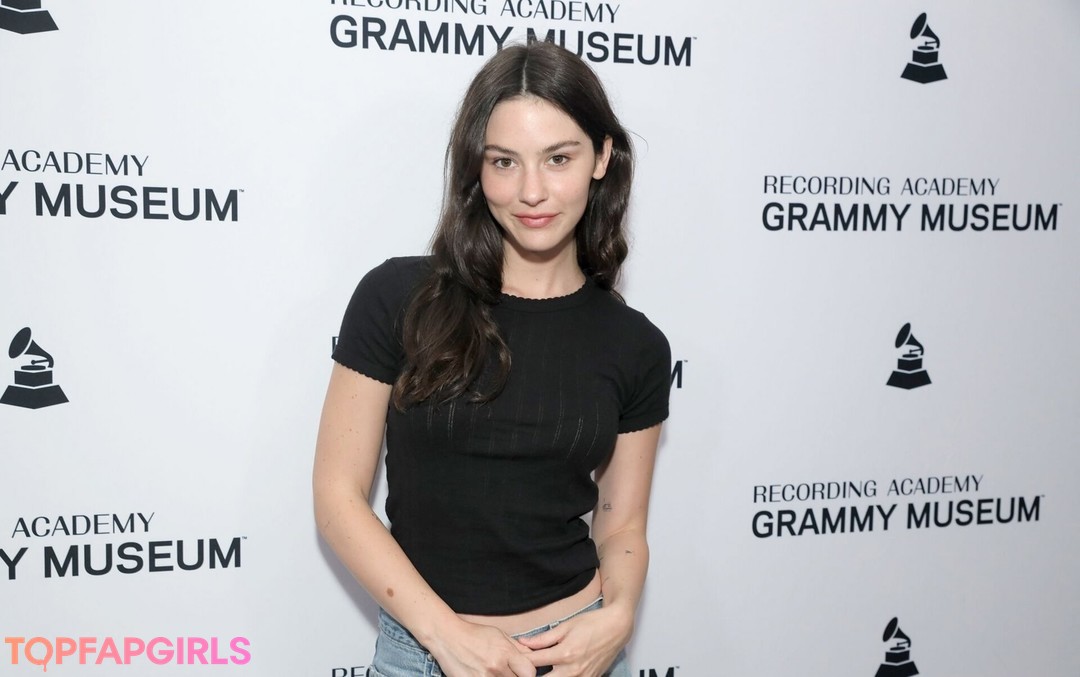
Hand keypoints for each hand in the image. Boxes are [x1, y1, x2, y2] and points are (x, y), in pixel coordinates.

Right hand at [427, 619, 537, 676]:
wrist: (447, 637)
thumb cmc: (474, 634)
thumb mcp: (499, 634)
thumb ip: (518, 647)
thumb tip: (533, 656)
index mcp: (505, 653)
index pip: (530, 672)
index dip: (529, 672)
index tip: (524, 670)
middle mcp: (496, 667)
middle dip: (516, 676)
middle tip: (508, 671)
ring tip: (496, 672)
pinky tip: (485, 673)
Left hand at [516, 606, 632, 676]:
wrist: (617, 628)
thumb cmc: (592, 623)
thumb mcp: (565, 626)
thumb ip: (543, 638)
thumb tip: (523, 642)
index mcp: (564, 654)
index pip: (533, 663)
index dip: (520, 660)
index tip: (513, 658)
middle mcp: (573, 671)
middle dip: (529, 676)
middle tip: (521, 670)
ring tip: (536, 672)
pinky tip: (554, 673)